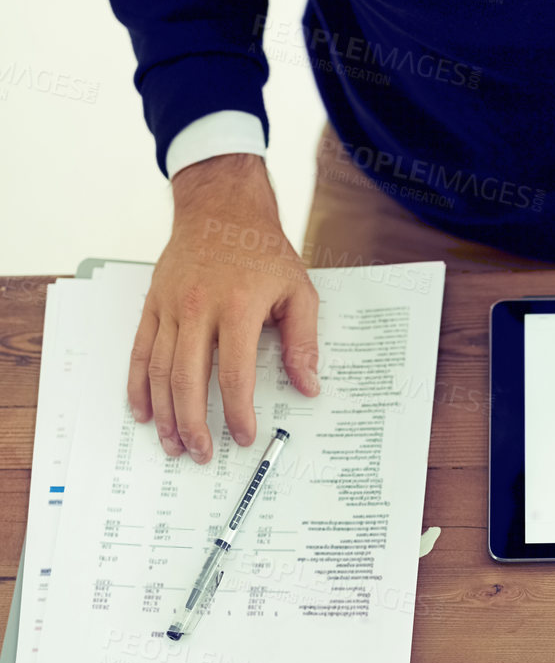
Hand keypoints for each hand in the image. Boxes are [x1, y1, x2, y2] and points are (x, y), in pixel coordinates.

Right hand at [127, 154, 320, 462]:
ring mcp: (170, 307)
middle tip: (202, 453)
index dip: (237, 412)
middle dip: (193, 424)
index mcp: (238, 308)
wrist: (221, 209)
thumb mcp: (298, 291)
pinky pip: (140, 352)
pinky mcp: (153, 305)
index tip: (242, 436)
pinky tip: (143, 411)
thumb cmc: (263, 251)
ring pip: (160, 371)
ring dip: (164, 413)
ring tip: (173, 443)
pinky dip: (138, 385)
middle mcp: (198, 309)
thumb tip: (308, 386)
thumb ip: (303, 342)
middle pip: (188, 380)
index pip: (235, 375)